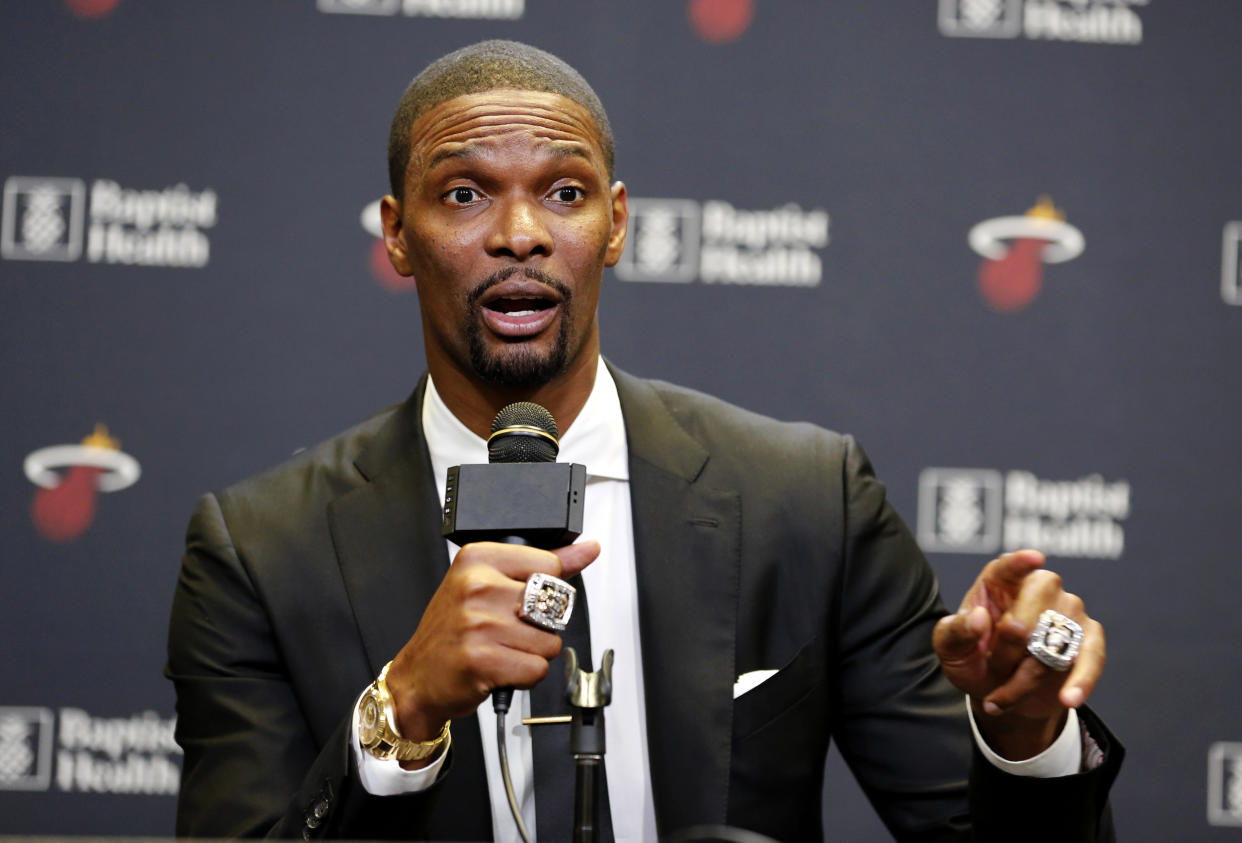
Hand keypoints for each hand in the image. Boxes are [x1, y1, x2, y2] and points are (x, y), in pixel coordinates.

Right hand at [384, 540, 599, 745]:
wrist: (417, 676)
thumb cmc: (452, 630)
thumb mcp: (489, 584)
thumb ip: (541, 566)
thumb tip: (587, 549)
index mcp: (477, 559)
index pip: (550, 566)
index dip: (543, 591)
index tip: (518, 601)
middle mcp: (476, 586)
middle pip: (553, 607)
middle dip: (540, 627)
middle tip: (507, 631)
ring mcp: (478, 623)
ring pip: (549, 642)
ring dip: (532, 654)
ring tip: (501, 650)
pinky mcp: (481, 660)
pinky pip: (536, 669)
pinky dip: (525, 676)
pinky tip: (500, 668)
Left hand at [932, 549, 1104, 759]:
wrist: (1000, 692)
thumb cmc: (973, 658)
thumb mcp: (950, 647)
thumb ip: (955, 631)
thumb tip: (978, 618)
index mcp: (999, 581)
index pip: (1008, 567)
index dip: (1020, 562)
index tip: (1034, 558)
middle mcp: (1039, 587)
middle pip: (1028, 615)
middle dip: (1007, 650)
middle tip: (992, 666)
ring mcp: (1068, 610)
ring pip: (1053, 644)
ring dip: (1025, 678)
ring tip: (1002, 696)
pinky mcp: (1089, 638)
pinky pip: (1091, 658)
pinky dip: (1080, 681)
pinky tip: (1068, 697)